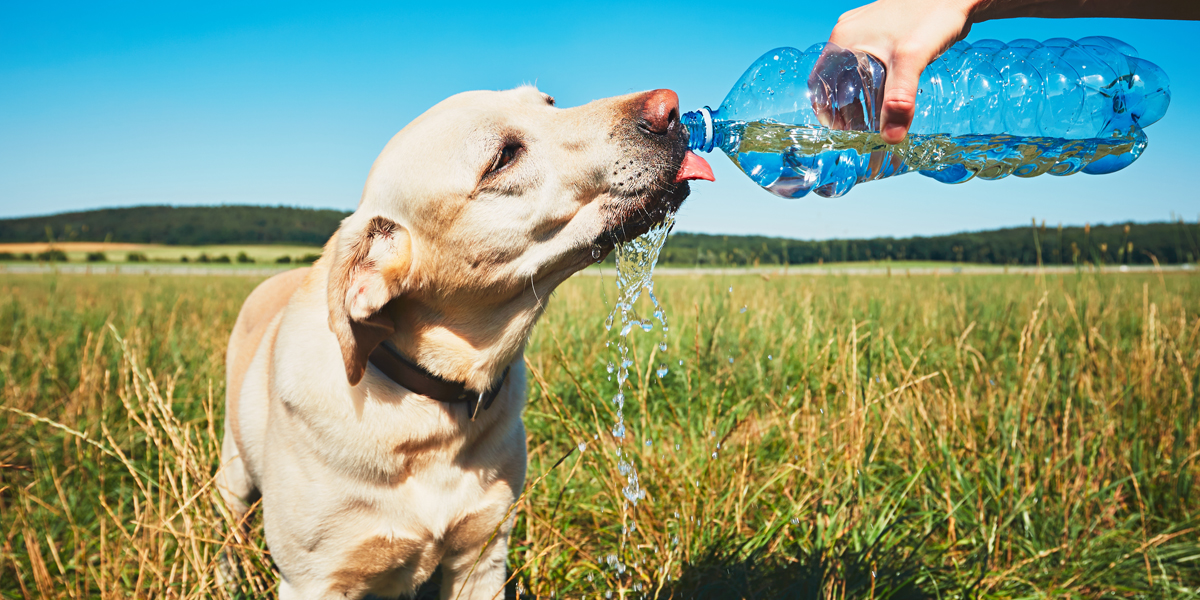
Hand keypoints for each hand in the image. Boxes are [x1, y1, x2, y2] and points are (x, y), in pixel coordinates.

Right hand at [827, 0, 977, 142]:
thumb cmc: (932, 15)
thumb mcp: (912, 60)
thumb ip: (899, 100)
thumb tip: (890, 138)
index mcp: (844, 39)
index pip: (820, 82)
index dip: (825, 110)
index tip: (839, 132)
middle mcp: (849, 34)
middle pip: (836, 80)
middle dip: (845, 107)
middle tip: (860, 131)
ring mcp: (865, 31)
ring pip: (853, 72)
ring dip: (860, 96)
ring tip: (874, 119)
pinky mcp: (882, 32)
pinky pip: (868, 63)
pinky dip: (873, 83)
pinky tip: (888, 95)